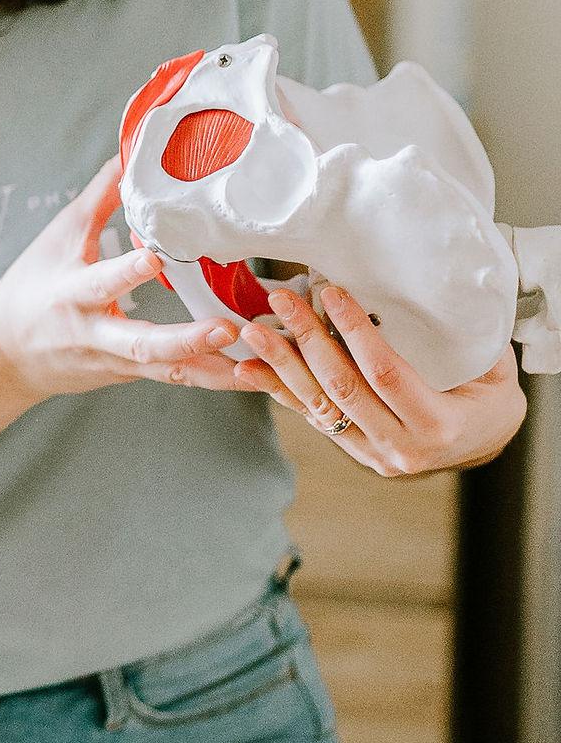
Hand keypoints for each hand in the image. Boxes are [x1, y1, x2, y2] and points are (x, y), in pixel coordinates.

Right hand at [0, 158, 244, 402]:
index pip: (101, 283)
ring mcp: (116, 361)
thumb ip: (98, 198)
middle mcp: (96, 334)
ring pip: (167, 373)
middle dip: (185, 340)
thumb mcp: (58, 239)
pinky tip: (251, 376)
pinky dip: (213, 379)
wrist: (6, 355)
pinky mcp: (130, 375)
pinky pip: (175, 379)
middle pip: (141, 345)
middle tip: (226, 328)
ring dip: (214, 372)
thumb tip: (127, 151)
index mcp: (73, 294)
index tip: (155, 257)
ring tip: (257, 369)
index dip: (127, 273)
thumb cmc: (32, 288)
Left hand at [225, 284, 526, 475]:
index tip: (330, 294)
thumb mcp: (489, 365)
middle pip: (342, 389)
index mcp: (438, 424)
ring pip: (319, 407)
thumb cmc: (490, 394)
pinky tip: (254, 370)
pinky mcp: (357, 451)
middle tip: (280, 301)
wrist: (487, 439)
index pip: (385, 373)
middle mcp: (402, 447)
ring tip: (252, 335)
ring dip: (282, 367)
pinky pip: (314, 419)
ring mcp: (376, 455)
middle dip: (307, 340)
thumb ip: (455, 337)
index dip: (354, 332)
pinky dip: (283, 391)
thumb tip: (426, 288)